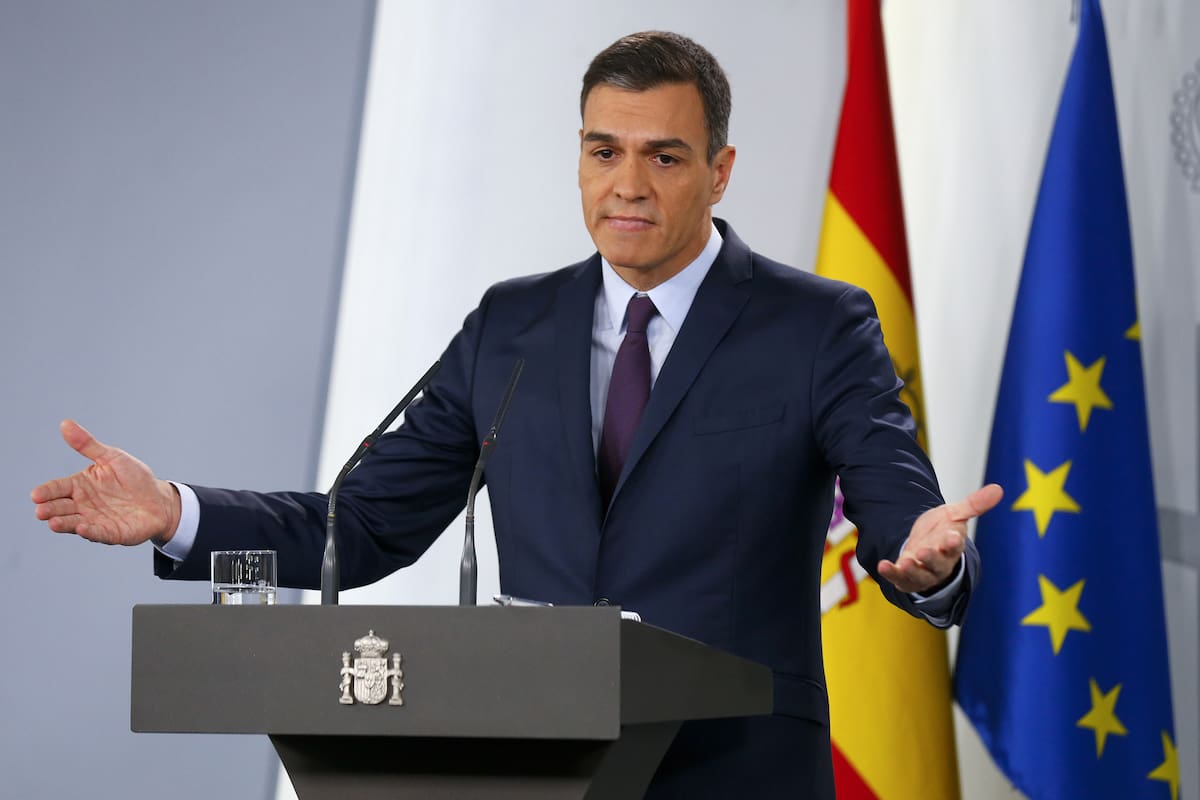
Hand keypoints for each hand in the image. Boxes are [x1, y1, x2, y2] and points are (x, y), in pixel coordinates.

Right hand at [31, 420, 180, 545]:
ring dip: (63, 523)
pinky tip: (82, 528)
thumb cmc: (133, 478)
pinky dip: (90, 532)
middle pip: (60, 508)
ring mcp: (96, 520)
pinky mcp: (111, 533)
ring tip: (53, 522)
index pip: (57, 488)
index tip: (36, 494)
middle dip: (50, 509)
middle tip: (40, 511)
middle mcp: (83, 505)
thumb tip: (65, 424)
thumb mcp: (111, 457)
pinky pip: (99, 533)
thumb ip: (88, 445)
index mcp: (80, 486)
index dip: (46, 492)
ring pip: (74, 523)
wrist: (159, 499)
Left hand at [877, 484, 1002, 593]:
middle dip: (932, 559)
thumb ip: (974, 504)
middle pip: (938, 564)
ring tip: (905, 562)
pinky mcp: (907, 577)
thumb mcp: (955, 514)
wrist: (925, 544)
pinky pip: (900, 579)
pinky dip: (892, 573)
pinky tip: (883, 565)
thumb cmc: (943, 531)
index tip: (953, 536)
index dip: (954, 543)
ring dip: (912, 570)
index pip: (955, 547)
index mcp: (952, 547)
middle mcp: (939, 563)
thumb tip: (999, 488)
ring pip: (920, 575)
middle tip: (924, 552)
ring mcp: (923, 572)